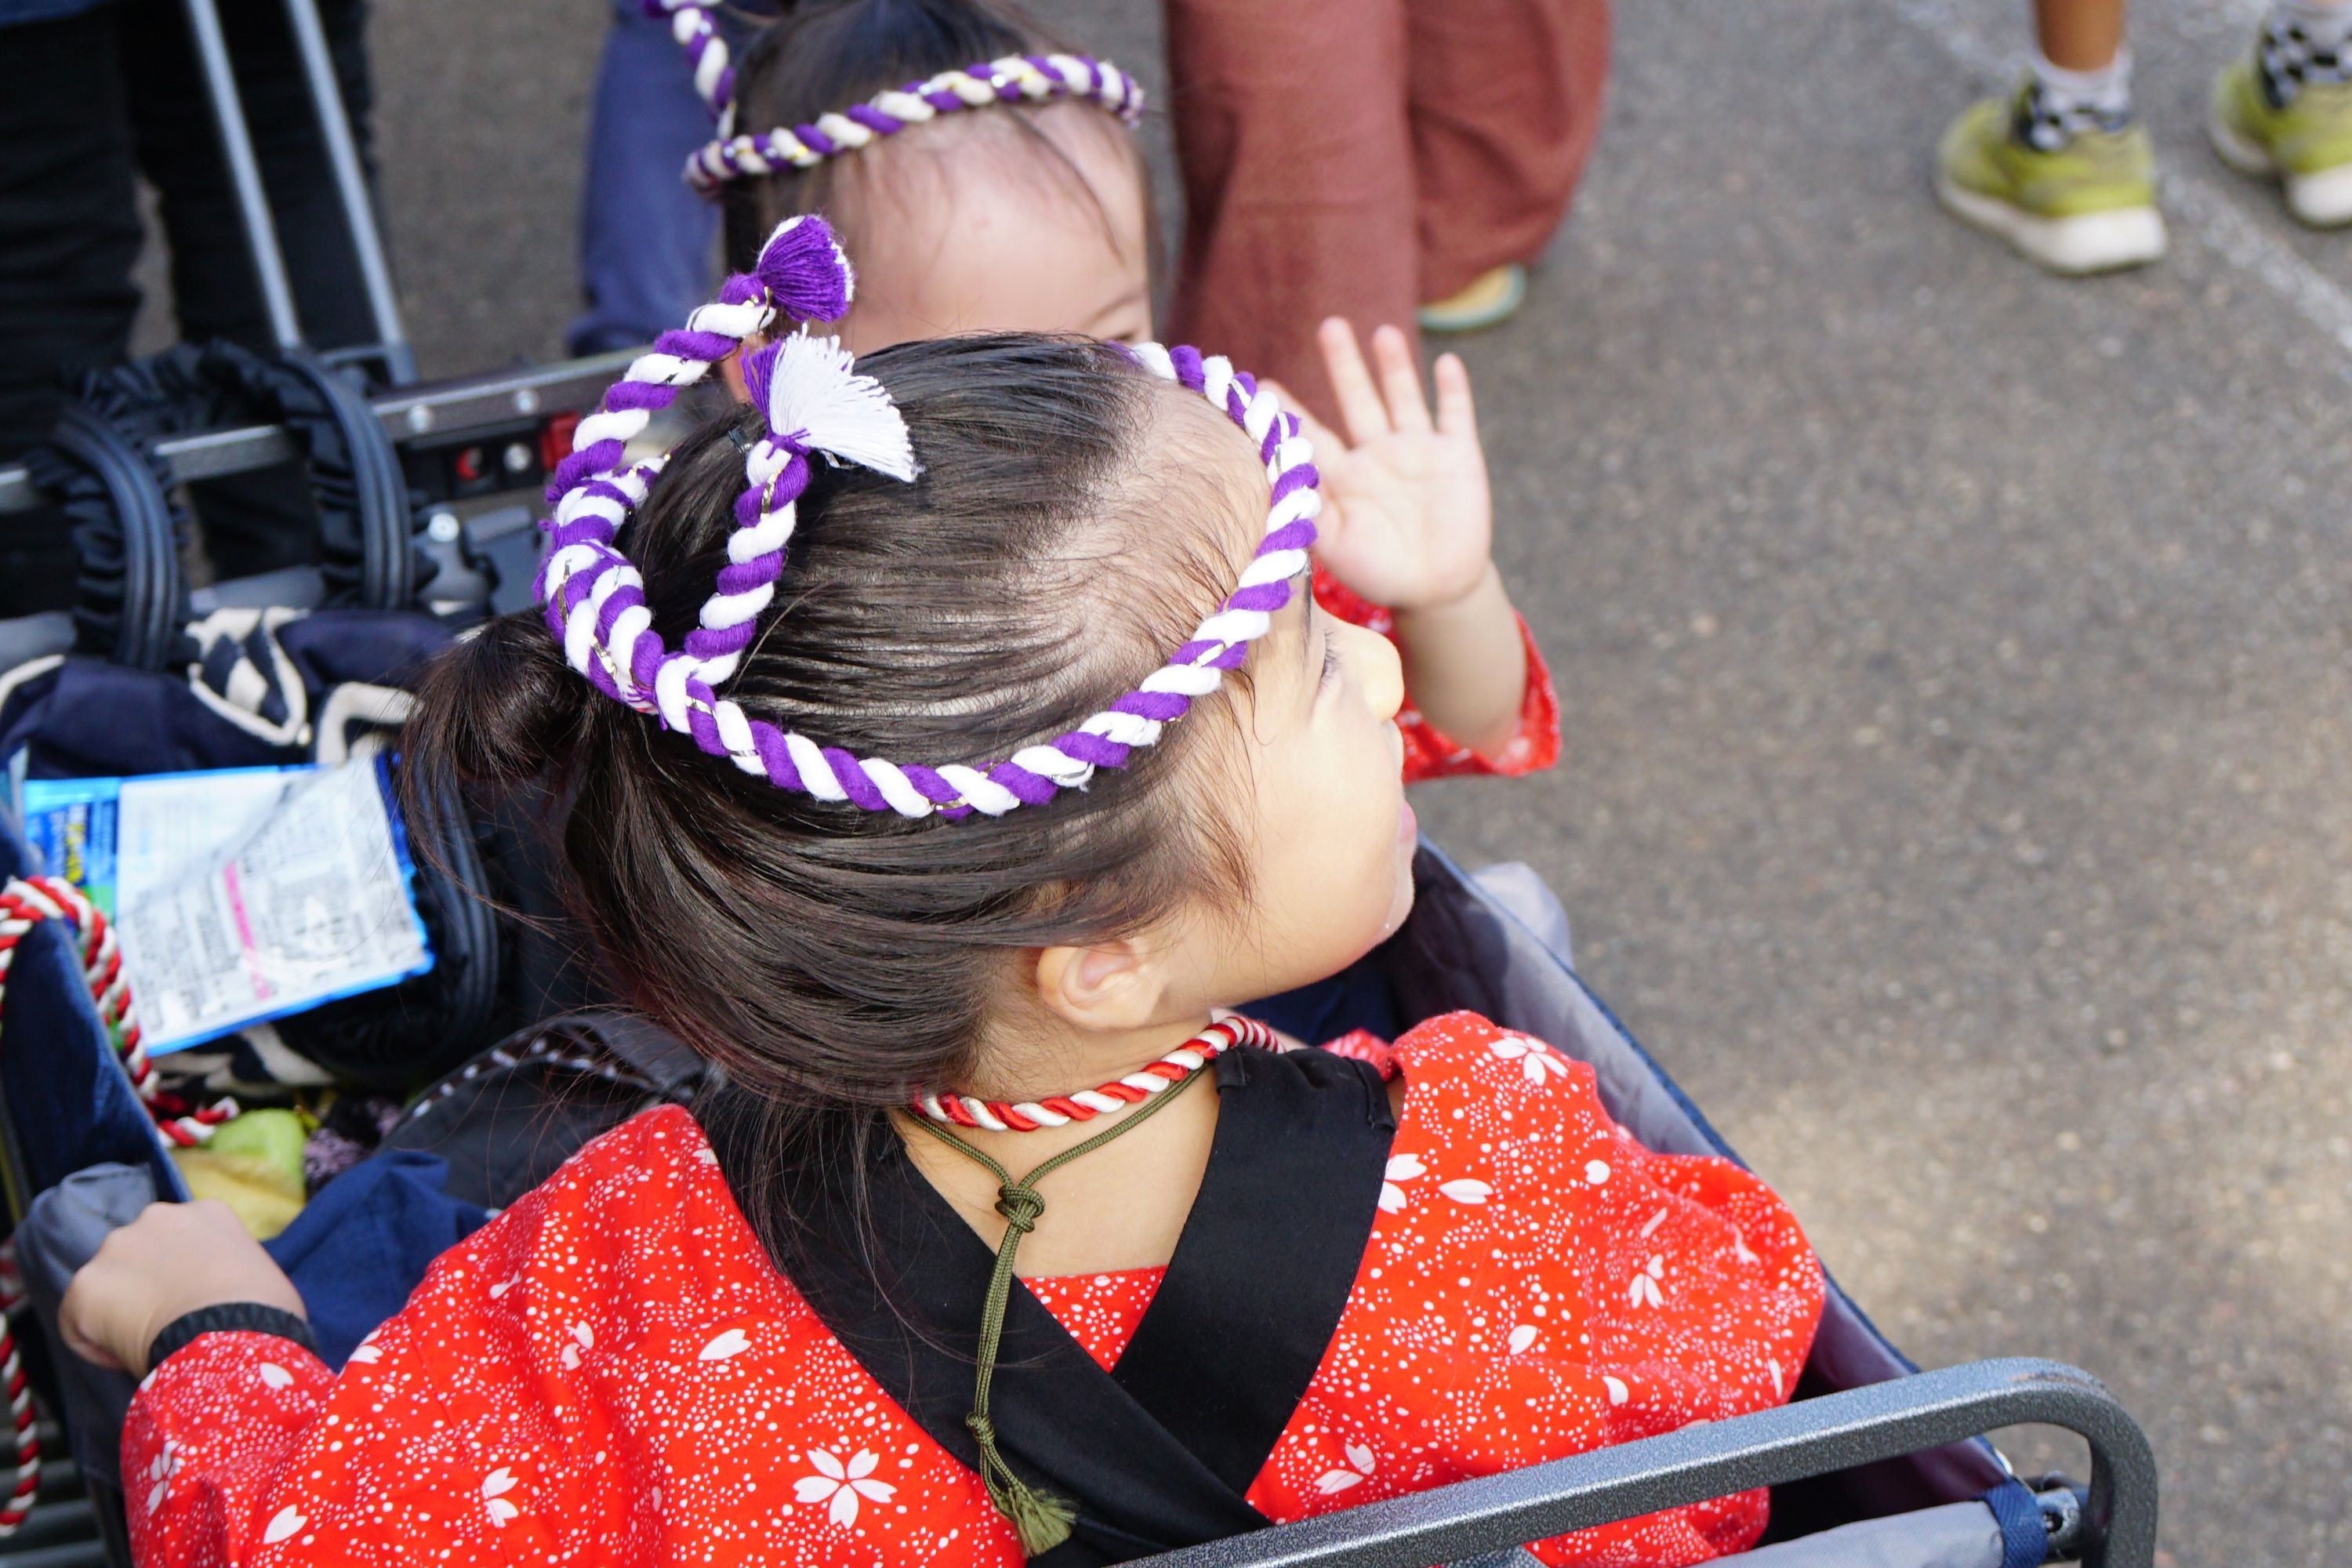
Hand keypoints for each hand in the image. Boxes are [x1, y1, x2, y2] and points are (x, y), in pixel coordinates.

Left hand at [60, 1200, 304, 1376]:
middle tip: (168, 1321)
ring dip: (120, 1307)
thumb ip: (233, 1271)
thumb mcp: (261, 1275)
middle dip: (148, 1283)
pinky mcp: (86, 1284)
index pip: (182, 1239)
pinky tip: (123, 1358)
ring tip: (145, 1342)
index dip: (185, 1274)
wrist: (232, 1333)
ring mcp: (117, 1247)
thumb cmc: (263, 1311)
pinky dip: (93, 1341)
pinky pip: (78, 1319)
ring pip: (108, 1282)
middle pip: (141, 1252)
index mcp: (205, 1212)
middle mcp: (157, 1217)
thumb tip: (227, 1296)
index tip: (193, 1304)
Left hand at [1277, 320, 1494, 612]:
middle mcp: (1378, 455)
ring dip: (1395, 366)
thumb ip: (1310, 509)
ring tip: (1382, 333)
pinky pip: (1456, 416)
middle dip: (1344, 364)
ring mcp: (1419, 452)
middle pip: (1358, 399)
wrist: (1437, 590)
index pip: (1312, 434)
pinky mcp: (1458, 457)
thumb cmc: (1378, 573)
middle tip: (1329, 325)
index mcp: (1344, 475)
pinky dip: (1452, 390)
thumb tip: (1279, 477)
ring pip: (1404, 398)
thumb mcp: (1335, 544)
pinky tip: (1445, 363)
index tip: (1262, 384)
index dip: (1290, 410)